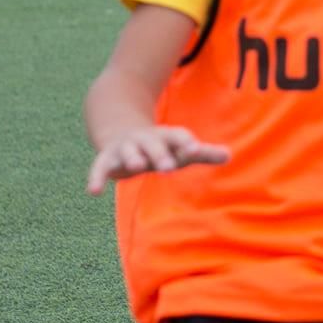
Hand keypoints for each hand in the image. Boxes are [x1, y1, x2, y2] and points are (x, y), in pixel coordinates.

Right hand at [86, 126, 229, 195]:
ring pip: (128, 151)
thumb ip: (203, 153)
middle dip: (160, 153)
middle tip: (168, 167)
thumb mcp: (179, 149)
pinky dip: (96, 177)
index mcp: (165, 137)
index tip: (195, 148)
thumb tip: (229, 155)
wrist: (122, 130)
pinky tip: (93, 192)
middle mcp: (145, 139)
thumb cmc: (160, 147)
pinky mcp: (107, 158)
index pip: (178, 136)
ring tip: (136, 166)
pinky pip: (100, 167)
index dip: (186, 141)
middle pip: (153, 143)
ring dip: (132, 157)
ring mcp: (126, 147)